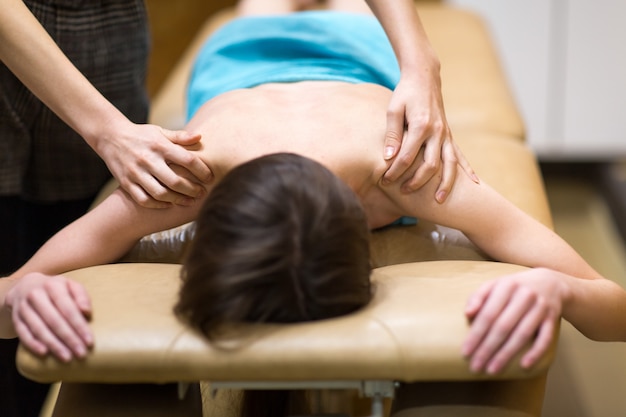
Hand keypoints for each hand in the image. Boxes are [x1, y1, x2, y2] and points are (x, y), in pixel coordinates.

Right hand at [6, 273, 92, 361]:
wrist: (26, 286)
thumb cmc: (56, 289)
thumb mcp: (70, 286)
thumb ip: (81, 296)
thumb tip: (86, 311)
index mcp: (53, 286)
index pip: (68, 309)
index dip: (79, 326)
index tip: (89, 341)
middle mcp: (36, 295)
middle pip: (54, 320)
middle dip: (69, 339)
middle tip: (81, 353)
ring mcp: (24, 308)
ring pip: (39, 328)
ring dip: (54, 344)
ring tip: (67, 357)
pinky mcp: (16, 319)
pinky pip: (23, 333)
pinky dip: (33, 344)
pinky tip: (44, 353)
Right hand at [97, 123, 212, 208]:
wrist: (110, 136)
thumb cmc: (142, 135)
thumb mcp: (160, 131)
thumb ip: (180, 136)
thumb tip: (200, 137)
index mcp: (160, 146)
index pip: (187, 159)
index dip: (202, 170)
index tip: (210, 177)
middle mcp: (148, 160)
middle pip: (175, 181)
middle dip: (192, 190)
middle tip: (202, 193)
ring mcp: (136, 173)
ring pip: (160, 193)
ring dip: (178, 200)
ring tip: (190, 201)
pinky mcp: (126, 183)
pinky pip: (144, 199)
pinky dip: (158, 205)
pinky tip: (169, 204)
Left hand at [382, 74, 477, 202]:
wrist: (425, 78)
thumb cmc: (405, 94)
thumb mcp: (393, 110)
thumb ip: (392, 134)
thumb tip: (388, 157)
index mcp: (421, 125)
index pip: (406, 156)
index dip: (395, 170)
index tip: (384, 180)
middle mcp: (437, 131)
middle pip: (430, 164)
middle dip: (417, 181)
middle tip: (403, 192)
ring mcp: (445, 134)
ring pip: (450, 163)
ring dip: (446, 183)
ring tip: (440, 200)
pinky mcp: (449, 135)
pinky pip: (460, 155)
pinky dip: (467, 170)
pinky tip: (474, 184)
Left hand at [461, 268, 563, 374]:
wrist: (549, 283)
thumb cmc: (513, 288)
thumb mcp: (495, 285)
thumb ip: (478, 297)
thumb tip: (467, 314)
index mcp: (506, 286)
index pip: (488, 314)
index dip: (476, 334)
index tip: (465, 352)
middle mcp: (524, 295)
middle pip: (503, 326)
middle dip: (488, 348)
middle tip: (476, 367)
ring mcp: (540, 307)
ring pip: (522, 334)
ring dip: (506, 354)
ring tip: (493, 369)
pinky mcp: (553, 318)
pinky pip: (545, 338)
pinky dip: (535, 352)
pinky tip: (524, 365)